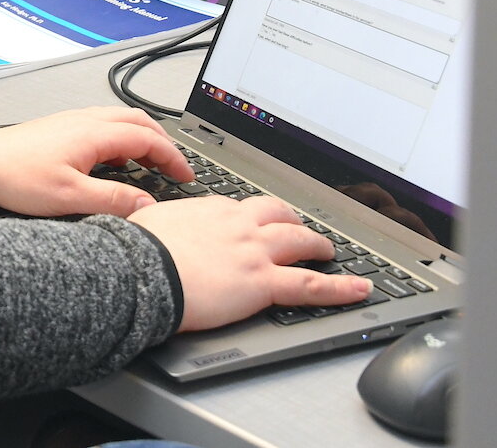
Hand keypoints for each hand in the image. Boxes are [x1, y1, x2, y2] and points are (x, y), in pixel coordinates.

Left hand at [0, 107, 194, 216]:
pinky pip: (102, 124)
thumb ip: (113, 200)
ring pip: (119, 120)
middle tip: (175, 166)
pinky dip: (121, 137)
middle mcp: (84, 121)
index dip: (172, 157)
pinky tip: (116, 158)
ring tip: (152, 161)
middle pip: (137, 121)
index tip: (186, 175)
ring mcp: (72, 121)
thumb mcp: (70, 196)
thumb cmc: (16, 177)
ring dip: (142, 137)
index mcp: (93, 134)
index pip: (147, 138)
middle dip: (163, 142)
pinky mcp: (60, 127)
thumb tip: (148, 205)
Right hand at [128, 195, 372, 330]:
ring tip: (329, 252)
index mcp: (210, 209)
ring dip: (319, 245)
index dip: (255, 216)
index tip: (256, 222)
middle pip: (278, 214)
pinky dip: (341, 288)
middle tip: (300, 230)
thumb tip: (148, 218)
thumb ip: (159, 220)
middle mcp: (238, 224)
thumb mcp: (146, 221)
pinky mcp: (264, 282)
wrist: (140, 271)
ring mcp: (255, 251)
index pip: (242, 208)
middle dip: (293, 221)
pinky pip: (312, 285)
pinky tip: (359, 289)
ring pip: (300, 241)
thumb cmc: (137, 250)